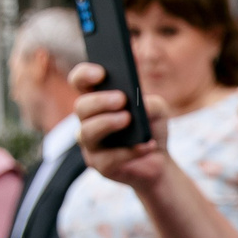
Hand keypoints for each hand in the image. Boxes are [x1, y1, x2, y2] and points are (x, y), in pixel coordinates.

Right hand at [70, 61, 168, 189]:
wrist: (158, 159)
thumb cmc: (151, 126)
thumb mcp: (158, 110)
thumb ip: (150, 103)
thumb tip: (140, 105)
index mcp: (97, 99)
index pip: (80, 81)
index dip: (85, 74)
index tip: (101, 72)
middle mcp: (88, 119)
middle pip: (81, 107)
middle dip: (100, 101)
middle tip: (121, 99)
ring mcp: (91, 144)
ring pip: (87, 132)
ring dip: (107, 123)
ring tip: (128, 119)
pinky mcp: (100, 165)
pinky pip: (108, 158)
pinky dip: (130, 151)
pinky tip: (147, 145)